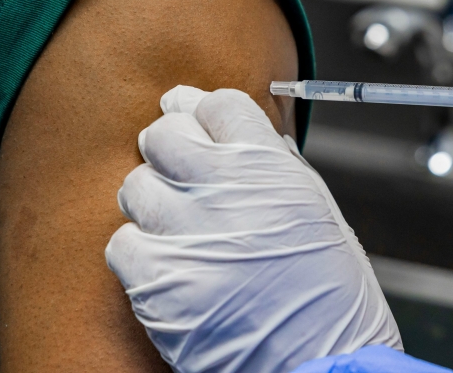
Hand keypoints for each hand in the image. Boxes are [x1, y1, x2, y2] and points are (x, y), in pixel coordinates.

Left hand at [105, 86, 401, 372]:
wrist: (321, 363)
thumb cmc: (331, 295)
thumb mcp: (320, 211)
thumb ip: (276, 168)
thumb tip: (240, 137)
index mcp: (272, 168)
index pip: (216, 105)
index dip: (201, 110)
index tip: (192, 118)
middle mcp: (226, 190)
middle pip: (165, 133)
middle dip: (168, 147)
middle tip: (175, 169)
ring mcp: (187, 233)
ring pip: (136, 185)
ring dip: (151, 200)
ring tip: (174, 226)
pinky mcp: (156, 280)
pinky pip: (121, 243)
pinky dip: (138, 253)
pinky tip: (167, 265)